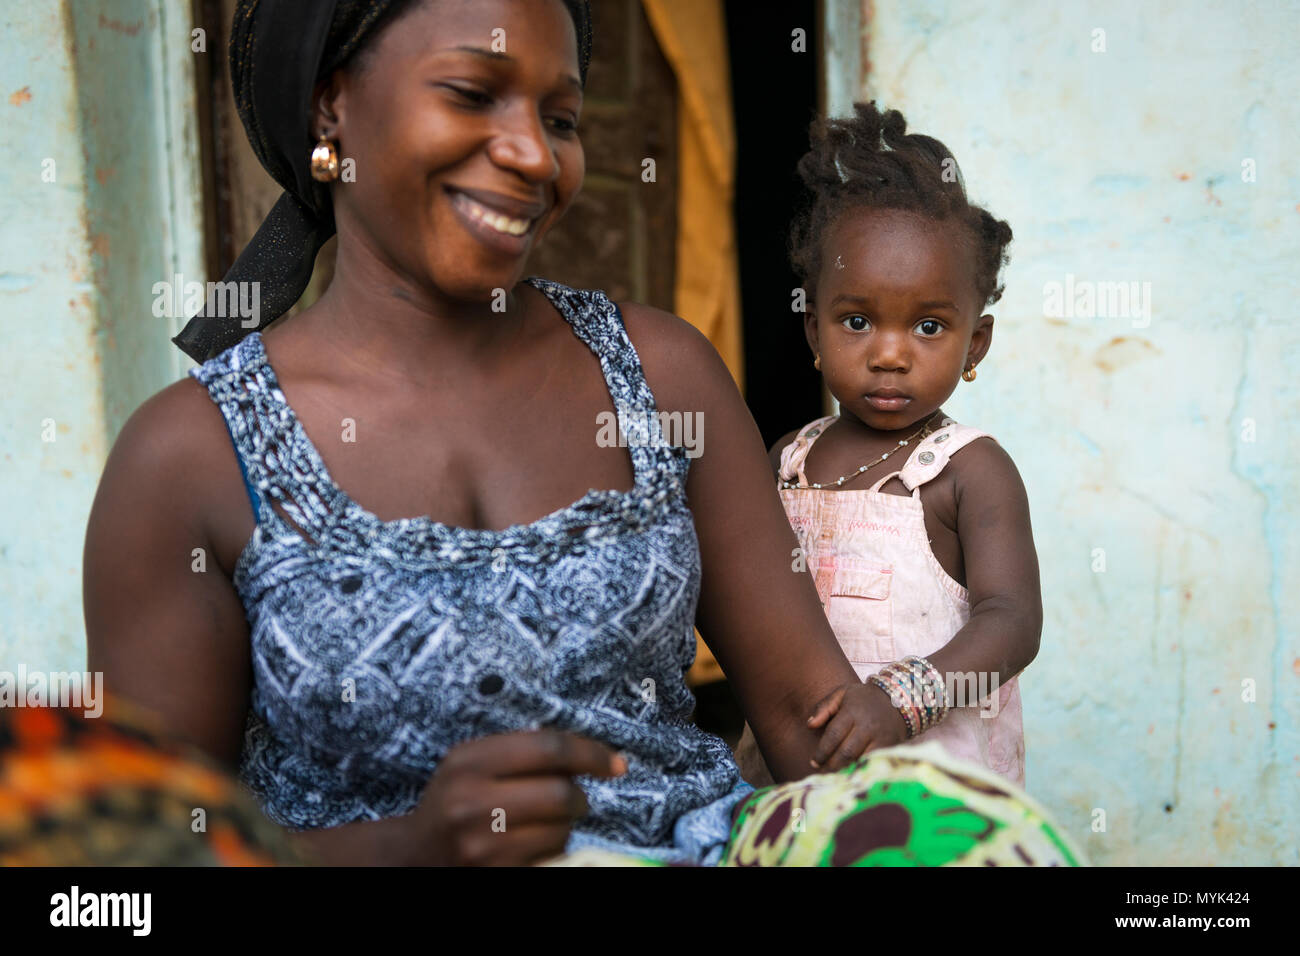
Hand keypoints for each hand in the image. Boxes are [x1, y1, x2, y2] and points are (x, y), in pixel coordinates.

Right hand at [405, 730, 626, 864]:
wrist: (414, 856)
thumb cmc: (454, 801)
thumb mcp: (471, 763)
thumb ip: (517, 750)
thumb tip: (584, 753)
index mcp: (468, 762)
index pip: (548, 748)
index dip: (590, 753)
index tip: (615, 763)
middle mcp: (470, 803)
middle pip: (561, 792)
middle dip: (579, 797)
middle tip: (575, 800)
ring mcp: (481, 846)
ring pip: (560, 831)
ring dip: (564, 827)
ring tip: (541, 825)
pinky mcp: (495, 874)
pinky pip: (550, 859)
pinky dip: (552, 851)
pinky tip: (532, 846)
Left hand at [805, 682, 908, 772]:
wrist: (897, 699)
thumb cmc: (862, 698)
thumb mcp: (842, 694)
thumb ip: (824, 707)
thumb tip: (809, 725)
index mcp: (852, 712)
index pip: (833, 735)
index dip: (822, 752)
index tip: (813, 762)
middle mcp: (867, 726)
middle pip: (846, 752)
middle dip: (831, 765)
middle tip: (822, 772)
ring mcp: (881, 738)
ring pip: (859, 760)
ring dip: (845, 771)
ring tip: (834, 776)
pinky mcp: (891, 747)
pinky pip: (872, 763)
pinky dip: (861, 770)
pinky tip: (851, 775)